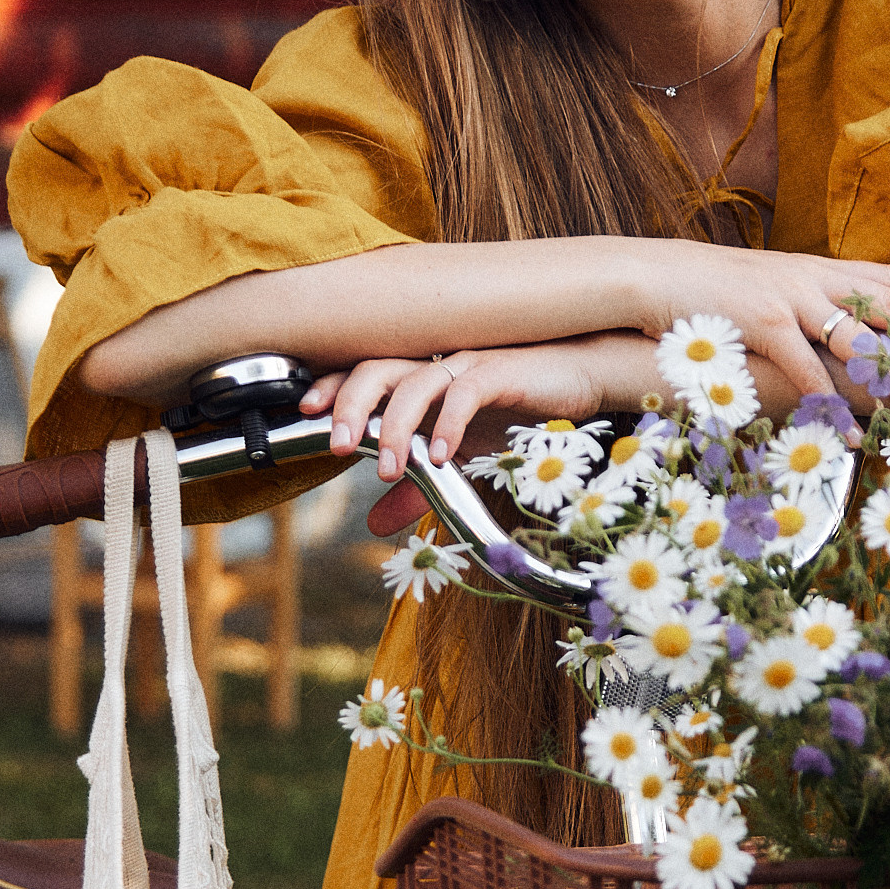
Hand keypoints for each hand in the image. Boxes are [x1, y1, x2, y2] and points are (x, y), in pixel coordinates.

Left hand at [302, 333, 666, 483]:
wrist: (584, 386)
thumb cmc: (520, 415)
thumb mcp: (460, 461)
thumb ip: (416, 489)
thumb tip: (372, 524)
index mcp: (422, 378)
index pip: (364, 374)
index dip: (332, 388)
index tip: (305, 413)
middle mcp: (436, 364)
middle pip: (377, 369)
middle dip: (349, 405)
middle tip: (334, 445)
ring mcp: (467, 364)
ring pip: (415, 382)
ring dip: (395, 426)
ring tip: (386, 468)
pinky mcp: (502, 373)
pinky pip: (465, 392)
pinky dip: (449, 424)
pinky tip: (443, 457)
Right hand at [621, 245, 889, 407]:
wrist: (658, 275)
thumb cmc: (717, 289)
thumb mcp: (774, 285)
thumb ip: (812, 299)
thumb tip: (841, 322)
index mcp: (821, 269)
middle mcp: (815, 279)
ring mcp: (790, 300)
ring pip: (856, 341)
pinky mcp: (762, 326)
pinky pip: (804, 372)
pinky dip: (827, 405)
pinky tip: (846, 435)